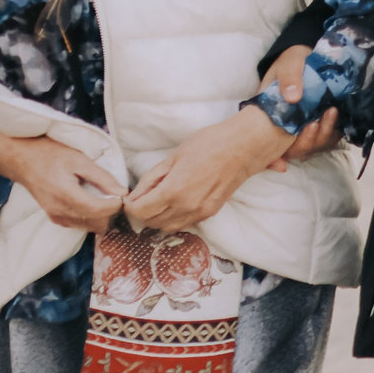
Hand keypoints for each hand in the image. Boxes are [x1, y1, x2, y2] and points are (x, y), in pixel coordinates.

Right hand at [0, 133, 126, 232]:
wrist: (22, 159)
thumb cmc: (50, 154)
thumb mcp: (79, 160)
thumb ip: (102, 178)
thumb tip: (122, 192)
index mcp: (67, 195)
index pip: (100, 211)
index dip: (116, 205)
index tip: (122, 194)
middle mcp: (61, 212)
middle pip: (98, 224)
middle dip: (111, 212)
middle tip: (115, 195)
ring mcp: (57, 217)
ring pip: (90, 227)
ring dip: (102, 216)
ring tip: (104, 197)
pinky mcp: (55, 219)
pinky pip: (80, 225)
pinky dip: (91, 217)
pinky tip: (92, 201)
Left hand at [125, 108, 295, 232]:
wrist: (244, 147)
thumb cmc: (209, 144)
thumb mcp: (173, 156)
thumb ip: (152, 179)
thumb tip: (135, 195)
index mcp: (174, 190)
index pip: (140, 212)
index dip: (130, 207)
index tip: (129, 199)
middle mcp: (186, 207)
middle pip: (152, 223)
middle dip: (142, 213)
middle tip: (142, 198)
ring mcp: (200, 213)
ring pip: (168, 228)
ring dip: (158, 218)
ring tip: (157, 201)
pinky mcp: (210, 213)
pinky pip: (184, 224)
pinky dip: (174, 218)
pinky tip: (175, 203)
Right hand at [258, 45, 339, 169]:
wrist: (309, 58)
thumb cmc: (293, 62)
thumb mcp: (288, 63)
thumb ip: (288, 77)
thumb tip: (293, 97)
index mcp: (271, 117)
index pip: (268, 146)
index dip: (272, 161)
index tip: (281, 164)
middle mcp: (286, 126)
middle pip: (294, 149)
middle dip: (305, 142)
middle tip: (314, 123)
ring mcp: (305, 126)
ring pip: (313, 144)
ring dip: (322, 134)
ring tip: (331, 112)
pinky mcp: (322, 122)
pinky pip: (328, 135)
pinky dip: (334, 131)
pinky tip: (337, 116)